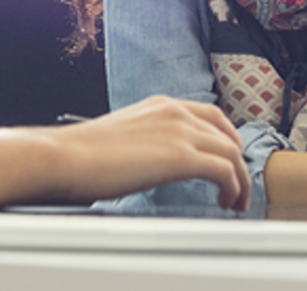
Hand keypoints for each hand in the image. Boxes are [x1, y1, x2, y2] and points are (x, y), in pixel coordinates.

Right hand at [46, 96, 251, 210]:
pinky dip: (234, 187)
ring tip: (236, 200)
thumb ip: (146, 140)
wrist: (65, 155)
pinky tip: (227, 201)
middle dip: (238, 160)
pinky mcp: (181, 157)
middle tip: (237, 184)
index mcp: (161, 104)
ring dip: (241, 179)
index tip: (227, 158)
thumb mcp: (124, 135)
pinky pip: (225, 171)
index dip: (225, 137)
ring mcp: (180, 132)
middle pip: (227, 133)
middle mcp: (176, 112)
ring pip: (232, 153)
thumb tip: (149, 160)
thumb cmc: (82, 153)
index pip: (210, 114)